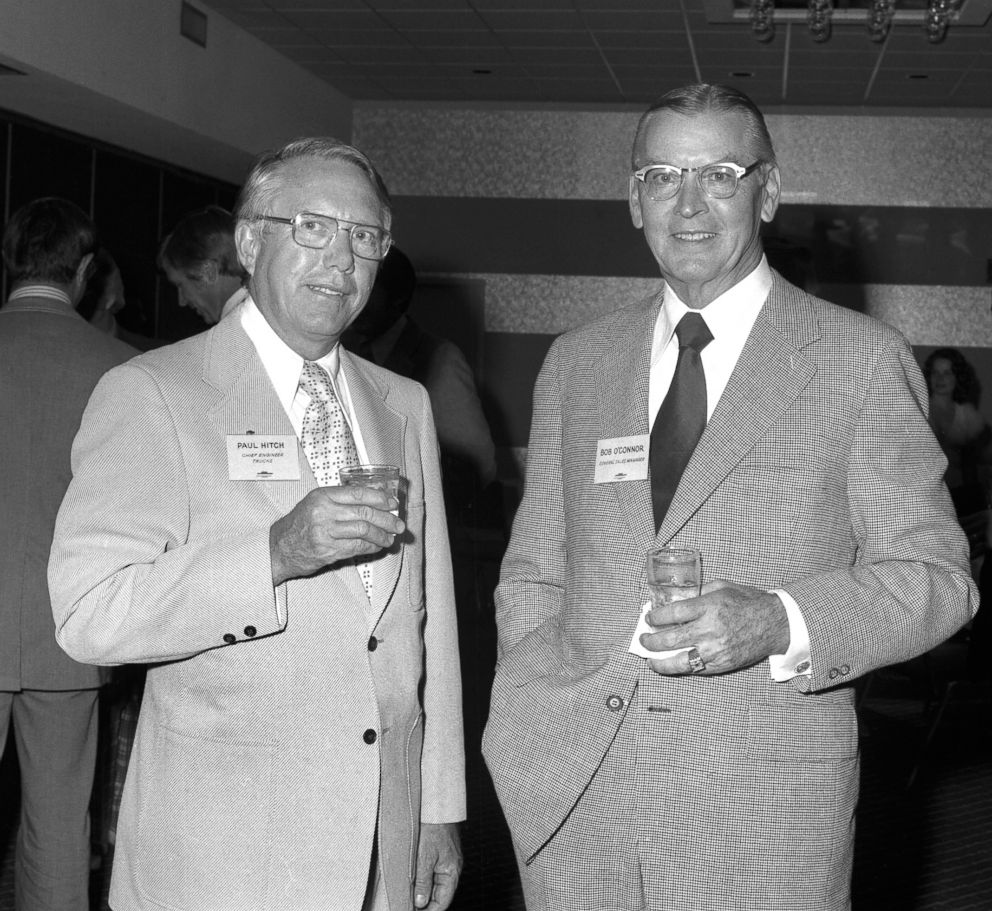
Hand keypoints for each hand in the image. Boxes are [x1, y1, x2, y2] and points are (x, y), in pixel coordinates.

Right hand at [269, 485, 403, 584]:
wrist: (279, 547)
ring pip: (364, 531)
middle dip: (387, 519)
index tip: (393, 503)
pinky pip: (357, 547)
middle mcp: (324, 512)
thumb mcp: (316, 503)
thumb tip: (375, 502)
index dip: (380, 498)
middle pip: (365, 513)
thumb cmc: (300, 524)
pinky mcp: (328, 550)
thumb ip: (341, 500)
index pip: (359, 493)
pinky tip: (377, 546)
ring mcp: (325, 532)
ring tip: (390, 538)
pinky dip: (371, 547)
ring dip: (382, 535)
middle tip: (399, 524)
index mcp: (323, 496)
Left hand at [414, 822, 461, 909]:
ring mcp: (447, 863)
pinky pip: (434, 875)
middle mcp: (452, 869)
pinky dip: (424, 882)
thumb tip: (420, 902)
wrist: (437, 807)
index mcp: (452, 872)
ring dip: (423, 893)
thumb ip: (423, 880)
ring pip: (436, 886)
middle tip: (408, 907)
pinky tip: (414, 884)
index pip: (442, 902)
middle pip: (439, 896)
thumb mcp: (424, 856)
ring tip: (408, 899)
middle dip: (425, 905)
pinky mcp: (441, 855)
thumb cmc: (434, 827)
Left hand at [639, 580, 789, 675]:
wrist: (775, 622)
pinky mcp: (723, 664)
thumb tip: (672, 597)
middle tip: (643, 640)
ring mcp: (716, 650)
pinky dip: (681, 668)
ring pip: (680, 661)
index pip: (673, 613)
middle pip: (671, 639)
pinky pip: (696, 669)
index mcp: (709, 607)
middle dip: (651, 641)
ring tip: (650, 660)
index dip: (656, 617)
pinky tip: (672, 665)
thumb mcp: (721, 587)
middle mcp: (710, 630)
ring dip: (661, 662)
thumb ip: (696, 592)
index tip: (648, 618)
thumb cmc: (747, 601)